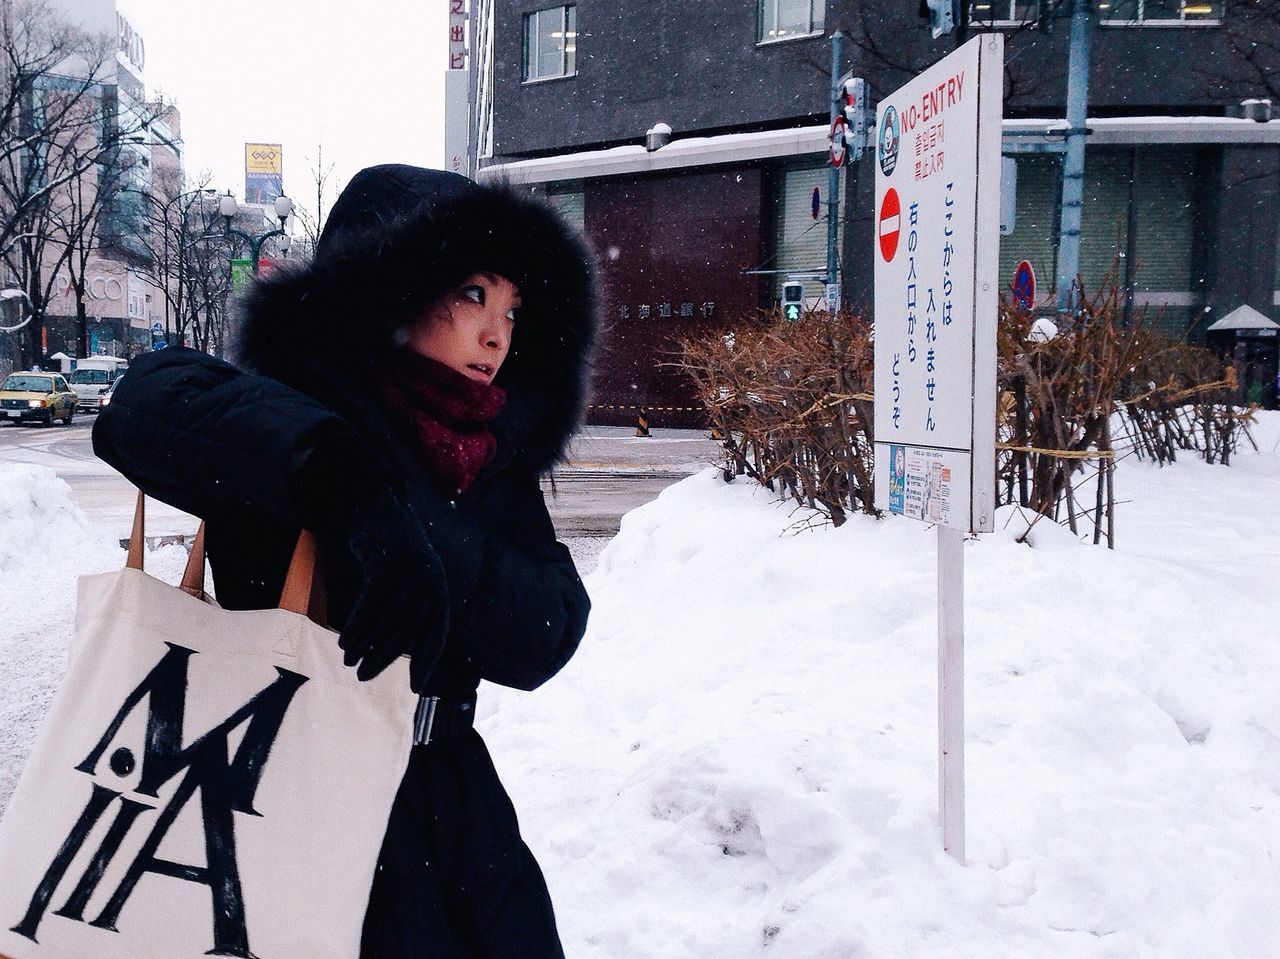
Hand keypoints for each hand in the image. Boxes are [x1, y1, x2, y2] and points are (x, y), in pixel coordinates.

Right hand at [339, 490, 448, 692]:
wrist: (383, 513)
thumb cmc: (396, 557)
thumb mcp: (414, 583)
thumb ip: (414, 613)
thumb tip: (407, 653)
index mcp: (439, 593)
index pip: (436, 636)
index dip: (425, 662)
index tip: (416, 687)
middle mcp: (429, 585)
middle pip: (406, 632)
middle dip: (383, 658)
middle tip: (363, 676)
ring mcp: (408, 575)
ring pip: (385, 621)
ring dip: (364, 644)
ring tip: (349, 659)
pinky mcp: (386, 567)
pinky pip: (368, 606)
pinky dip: (355, 626)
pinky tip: (345, 641)